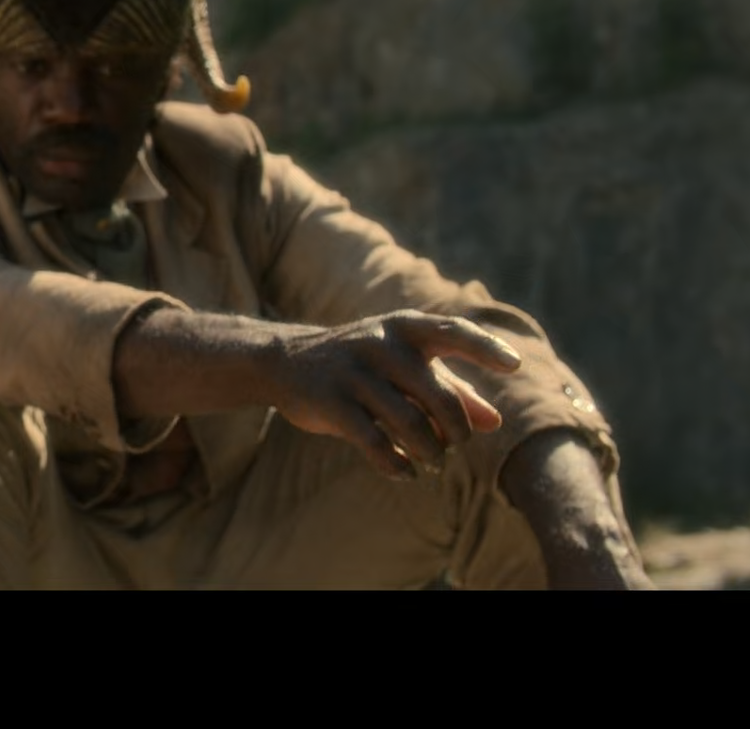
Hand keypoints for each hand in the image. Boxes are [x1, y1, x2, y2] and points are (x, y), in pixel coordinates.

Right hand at [265, 310, 523, 478]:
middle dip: (455, 429)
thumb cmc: (362, 365)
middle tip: (456, 446)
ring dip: (430, 451)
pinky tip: (407, 473)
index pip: (453, 330)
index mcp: (403, 327)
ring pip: (408, 423)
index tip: (515, 366)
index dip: (485, 348)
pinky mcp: (329, 401)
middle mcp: (379, 342)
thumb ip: (451, 389)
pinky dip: (396, 464)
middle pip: (436, 395)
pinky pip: (373, 442)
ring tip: (434, 462)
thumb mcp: (405, 367)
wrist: (285, 361)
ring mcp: (352, 372)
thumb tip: (495, 423)